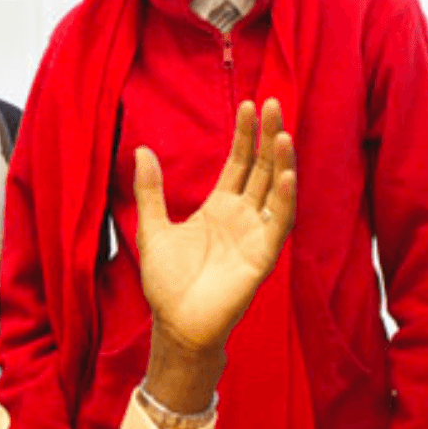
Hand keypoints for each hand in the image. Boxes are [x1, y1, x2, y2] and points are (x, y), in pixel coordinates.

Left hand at [136, 99, 294, 359]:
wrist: (176, 325)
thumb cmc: (167, 283)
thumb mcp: (152, 228)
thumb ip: (150, 190)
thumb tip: (141, 150)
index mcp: (219, 207)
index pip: (239, 162)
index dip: (245, 135)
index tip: (250, 104)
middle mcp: (243, 216)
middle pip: (261, 168)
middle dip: (267, 137)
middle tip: (272, 103)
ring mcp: (256, 234)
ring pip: (275, 190)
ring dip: (282, 163)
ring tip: (283, 133)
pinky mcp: (263, 256)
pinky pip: (279, 223)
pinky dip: (284, 200)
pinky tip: (286, 176)